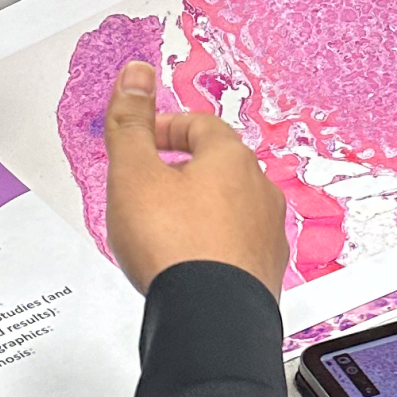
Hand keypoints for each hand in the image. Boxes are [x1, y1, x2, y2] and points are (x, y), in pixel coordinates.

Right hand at [102, 62, 287, 296]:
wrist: (211, 321)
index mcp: (231, 158)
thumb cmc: (177, 249)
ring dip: (199, 208)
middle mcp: (258, 191)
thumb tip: (137, 74)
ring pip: (231, 206)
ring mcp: (266, 233)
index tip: (143, 139)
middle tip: (147, 183)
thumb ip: (130, 122)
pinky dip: (212, 244)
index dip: (165, 128)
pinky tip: (187, 263)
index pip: (199, 124)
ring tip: (163, 227)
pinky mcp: (264, 272)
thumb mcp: (134, 174)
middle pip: (218, 164)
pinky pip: (236, 244)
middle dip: (182, 169)